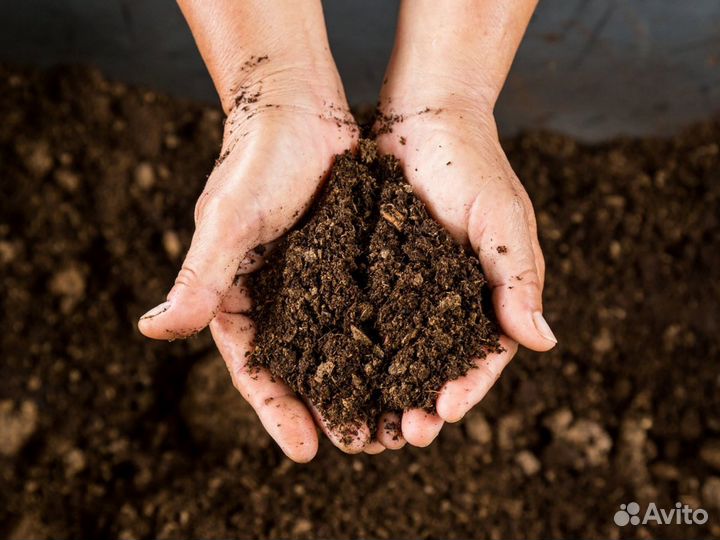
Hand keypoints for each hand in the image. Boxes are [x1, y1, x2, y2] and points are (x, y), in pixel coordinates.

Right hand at [138, 0, 374, 460]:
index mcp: (237, 296)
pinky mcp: (349, 260)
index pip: (255, 367)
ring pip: (340, 345)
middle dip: (327, 408)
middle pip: (301, 367)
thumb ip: (199, 278)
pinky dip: (386, 338)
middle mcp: (277, 296)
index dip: (277, 411)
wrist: (296, 106)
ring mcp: (316, 281)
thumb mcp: (229, 221)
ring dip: (363, 383)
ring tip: (392, 420)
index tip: (305, 452)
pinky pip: (368, 307)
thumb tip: (152, 330)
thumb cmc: (255, 160)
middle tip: (361, 446)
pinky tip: (413, 362)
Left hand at [375, 80, 554, 450]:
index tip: (444, 413)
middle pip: (435, 367)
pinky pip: (361, 319)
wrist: (422, 119)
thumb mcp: (501, 219)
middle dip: (421, 404)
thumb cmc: (471, 164)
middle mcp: (445, 301)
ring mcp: (406, 290)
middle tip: (401, 435)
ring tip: (367, 424)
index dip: (466, 388)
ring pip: (396, 354)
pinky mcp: (371, 274)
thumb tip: (543, 341)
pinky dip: (353, 351)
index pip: (482, 356)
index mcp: (486, 295)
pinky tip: (333, 376)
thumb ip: (517, 277)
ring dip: (383, 391)